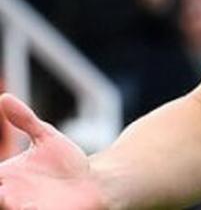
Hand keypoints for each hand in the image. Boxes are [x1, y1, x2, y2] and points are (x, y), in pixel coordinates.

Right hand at [0, 94, 106, 209]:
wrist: (96, 183)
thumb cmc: (66, 163)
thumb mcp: (45, 137)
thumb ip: (25, 120)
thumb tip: (5, 97)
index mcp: (3, 179)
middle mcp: (7, 197)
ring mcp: (23, 209)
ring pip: (5, 208)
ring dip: (4, 203)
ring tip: (4, 194)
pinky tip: (27, 206)